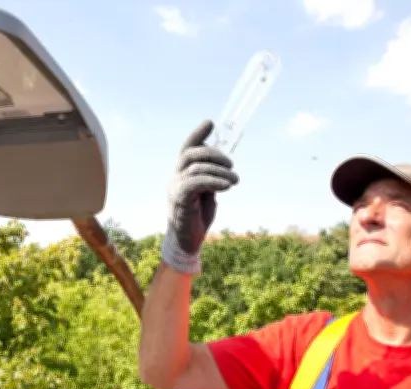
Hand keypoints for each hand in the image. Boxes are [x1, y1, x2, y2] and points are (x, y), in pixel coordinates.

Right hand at [161, 120, 239, 273]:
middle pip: (190, 154)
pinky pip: (195, 182)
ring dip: (220, 171)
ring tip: (235, 180)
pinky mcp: (179, 199)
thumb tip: (222, 166)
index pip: (187, 149)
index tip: (210, 122)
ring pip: (196, 168)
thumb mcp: (208, 194)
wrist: (187, 242)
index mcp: (181, 174)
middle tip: (231, 164)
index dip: (198, 135)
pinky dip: (213, 181)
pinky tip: (226, 186)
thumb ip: (211, 178)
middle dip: (213, 154)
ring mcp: (174, 188)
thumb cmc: (197, 218)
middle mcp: (175, 178)